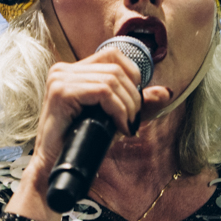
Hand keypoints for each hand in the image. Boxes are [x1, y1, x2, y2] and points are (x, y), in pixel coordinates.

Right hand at [5, 49, 168, 220]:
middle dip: (132, 96)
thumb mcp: (112, 117)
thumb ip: (136, 102)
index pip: (112, 54)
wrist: (54, 166)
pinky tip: (118, 126)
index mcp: (71, 70)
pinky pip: (102, 92)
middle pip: (115, 68)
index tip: (134, 102)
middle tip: (132, 121)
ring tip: (125, 126)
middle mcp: (62, 70)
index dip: (132, 73)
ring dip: (127, 106)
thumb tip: (166, 92)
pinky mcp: (60, 92)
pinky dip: (117, 110)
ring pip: (111, 80)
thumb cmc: (80, 142)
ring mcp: (59, 79)